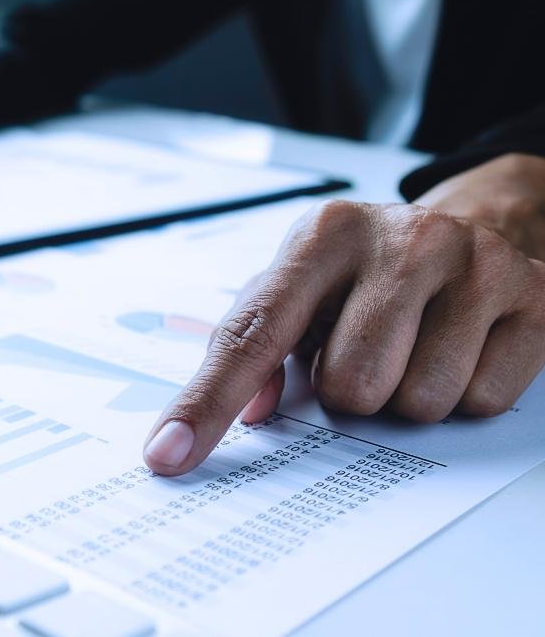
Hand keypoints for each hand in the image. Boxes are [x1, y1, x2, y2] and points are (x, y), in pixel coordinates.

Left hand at [144, 154, 544, 476]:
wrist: (479, 221)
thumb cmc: (369, 271)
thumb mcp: (302, 290)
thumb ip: (257, 345)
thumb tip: (246, 414)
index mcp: (323, 235)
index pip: (253, 334)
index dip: (207, 404)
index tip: (168, 456)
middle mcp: (400, 238)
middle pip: (350, 387)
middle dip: (350, 392)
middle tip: (366, 353)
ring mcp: (474, 263)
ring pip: (419, 402)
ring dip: (406, 397)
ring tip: (414, 346)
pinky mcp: (534, 295)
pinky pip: (483, 401)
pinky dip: (464, 393)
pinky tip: (460, 346)